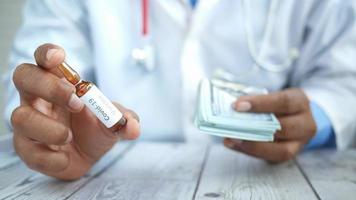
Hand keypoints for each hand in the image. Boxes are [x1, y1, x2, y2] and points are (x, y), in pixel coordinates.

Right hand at [11, 43, 139, 179]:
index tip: (58, 57)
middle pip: (24, 77)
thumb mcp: (114, 123)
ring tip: (69, 136)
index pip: (44, 59)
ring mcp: (29, 123)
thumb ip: (124, 120)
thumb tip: (132, 125)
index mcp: (58, 83)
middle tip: (76, 102)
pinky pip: (29, 151)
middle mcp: (38, 98)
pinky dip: (51, 157)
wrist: (88, 157)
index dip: (47, 53)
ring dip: (48, 128)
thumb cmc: (95, 129)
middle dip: (48, 87)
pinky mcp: (27, 149)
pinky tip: (65, 159)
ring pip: (20, 117)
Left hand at [224, 88, 315, 161]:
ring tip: (231, 138)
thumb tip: (232, 110)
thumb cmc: (278, 106)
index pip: (283, 102)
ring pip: (280, 149)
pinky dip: (250, 151)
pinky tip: (234, 144)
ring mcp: (300, 142)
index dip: (260, 104)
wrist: (296, 119)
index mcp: (299, 102)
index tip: (237, 105)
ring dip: (252, 144)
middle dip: (255, 127)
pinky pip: (271, 157)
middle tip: (230, 124)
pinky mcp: (290, 155)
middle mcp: (305, 123)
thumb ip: (256, 103)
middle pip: (284, 127)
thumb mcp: (272, 97)